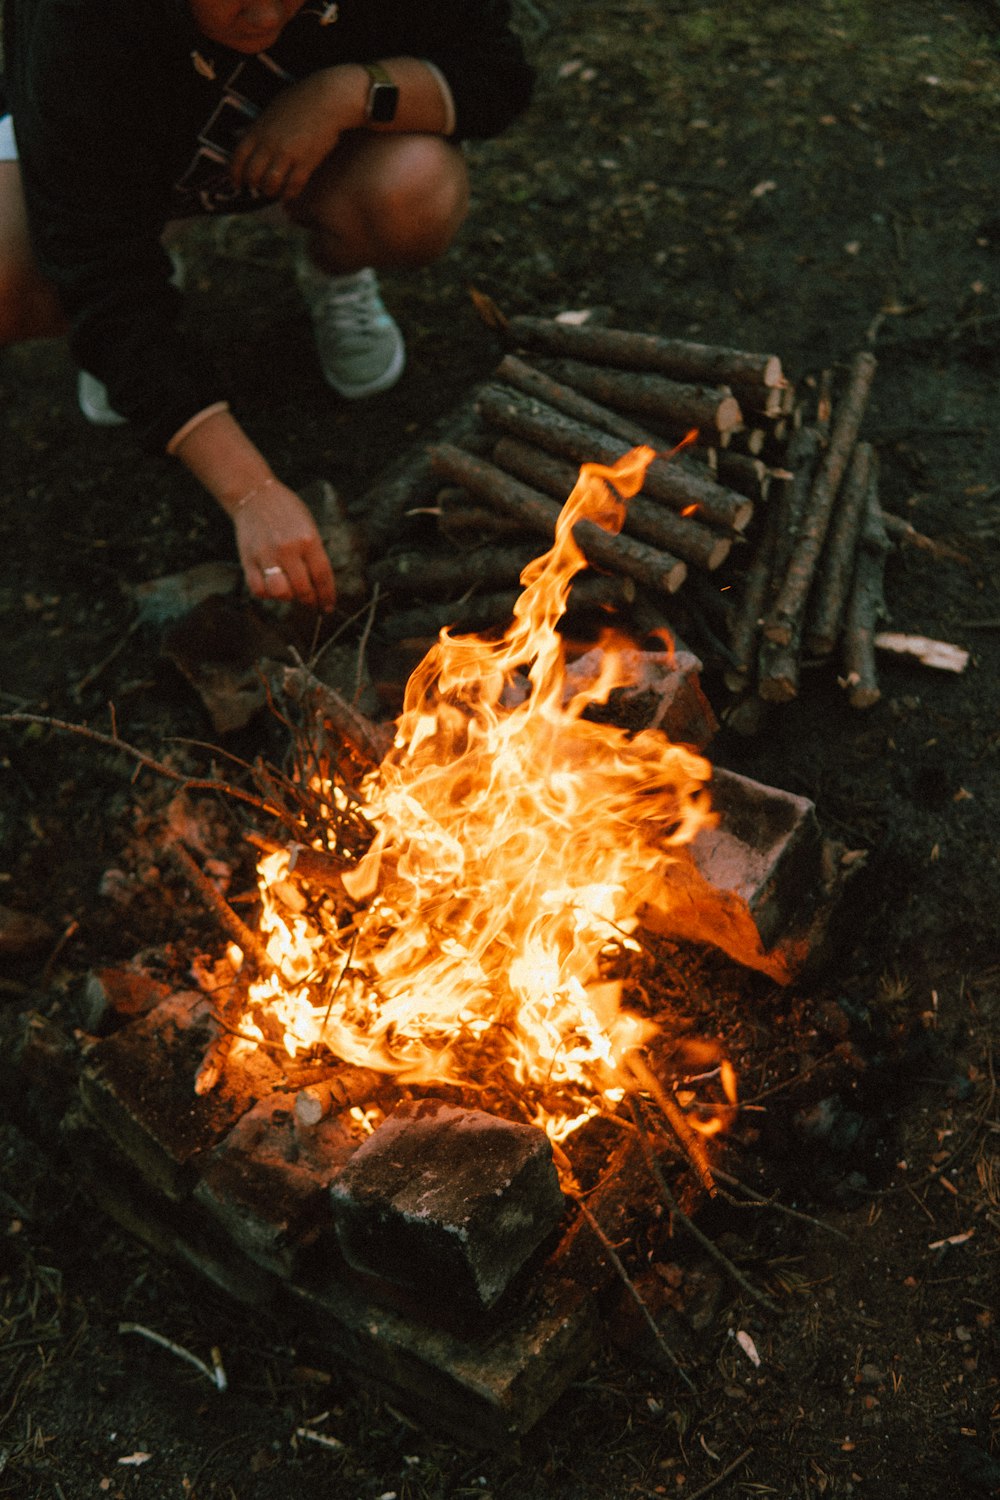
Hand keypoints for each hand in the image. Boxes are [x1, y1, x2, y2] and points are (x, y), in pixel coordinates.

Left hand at [230, 69, 355, 201]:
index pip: (237, 158)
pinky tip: (290, 193)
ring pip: (271, 185)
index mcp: (258, 130)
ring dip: (271, 191)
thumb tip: (246, 139)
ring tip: (276, 190)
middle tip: (259, 187)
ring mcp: (287, 154)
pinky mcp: (306, 162)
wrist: (328, 98)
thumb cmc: (300, 100)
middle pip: (252, 176)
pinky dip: (289, 194)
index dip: (234, 174)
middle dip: (254, 185)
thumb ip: (258, 128)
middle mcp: (269, 144)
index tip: (237, 182)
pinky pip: (293, 187)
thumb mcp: (271, 110)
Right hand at [233, 480, 336, 612]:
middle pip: (303, 589)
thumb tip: (320, 584)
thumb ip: (314, 554)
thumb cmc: (286, 511)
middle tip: (310, 602)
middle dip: (309, 601)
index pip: (322, 576)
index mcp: (308, 540)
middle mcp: (288, 549)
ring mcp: (266, 555)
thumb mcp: (309, 526)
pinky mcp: (248, 559)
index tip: (328, 607)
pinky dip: (266, 594)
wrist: (255, 495)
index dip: (327, 596)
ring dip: (288, 598)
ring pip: (280, 593)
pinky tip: (271, 587)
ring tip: (290, 592)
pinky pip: (258, 589)